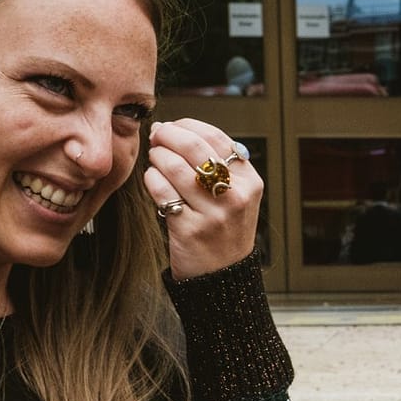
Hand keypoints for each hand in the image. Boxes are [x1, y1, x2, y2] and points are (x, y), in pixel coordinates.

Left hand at [142, 117, 261, 278]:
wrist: (222, 274)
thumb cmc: (222, 228)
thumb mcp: (236, 194)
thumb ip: (217, 163)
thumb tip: (172, 128)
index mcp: (249, 182)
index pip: (216, 137)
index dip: (187, 126)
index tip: (172, 127)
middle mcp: (235, 196)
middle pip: (194, 147)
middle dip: (168, 135)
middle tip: (156, 136)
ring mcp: (214, 214)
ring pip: (175, 166)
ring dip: (157, 157)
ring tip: (155, 160)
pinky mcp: (191, 229)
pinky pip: (161, 191)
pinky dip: (151, 179)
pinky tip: (154, 181)